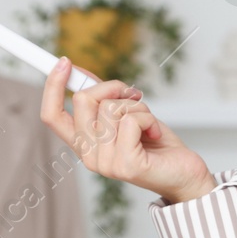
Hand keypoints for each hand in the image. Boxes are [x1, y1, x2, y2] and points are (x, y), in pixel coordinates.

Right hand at [39, 57, 215, 203]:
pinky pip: (130, 121)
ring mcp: (105, 163)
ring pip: (110, 108)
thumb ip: (102, 98)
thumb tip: (79, 71)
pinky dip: (148, 118)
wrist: (185, 174)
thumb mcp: (126, 115)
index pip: (51, 116)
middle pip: (82, 101)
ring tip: (147, 123)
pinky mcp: (125, 165)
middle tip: (132, 96)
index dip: (52, 86)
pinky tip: (154, 133)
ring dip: (136, 106)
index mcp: (84, 145)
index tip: (64, 62)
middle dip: (112, 88)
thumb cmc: (157, 145)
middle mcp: (89, 157)